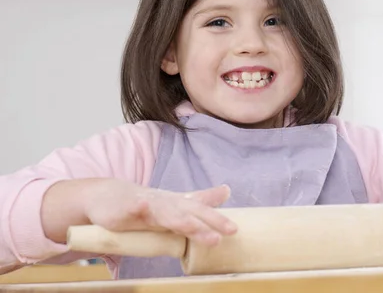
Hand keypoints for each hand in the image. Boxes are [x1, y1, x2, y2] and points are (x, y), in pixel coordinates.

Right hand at [82, 179, 236, 245]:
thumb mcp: (175, 203)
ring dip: (182, 221)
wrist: (108, 195)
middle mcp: (166, 204)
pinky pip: (133, 209)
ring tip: (196, 228)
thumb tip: (227, 191)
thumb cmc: (147, 202)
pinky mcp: (125, 209)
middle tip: (229, 230)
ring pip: (167, 214)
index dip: (217, 219)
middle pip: (190, 213)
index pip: (201, 210)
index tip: (235, 229)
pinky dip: (138, 207)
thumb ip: (200, 199)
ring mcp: (147, 205)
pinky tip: (142, 207)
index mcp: (178, 204)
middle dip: (209, 221)